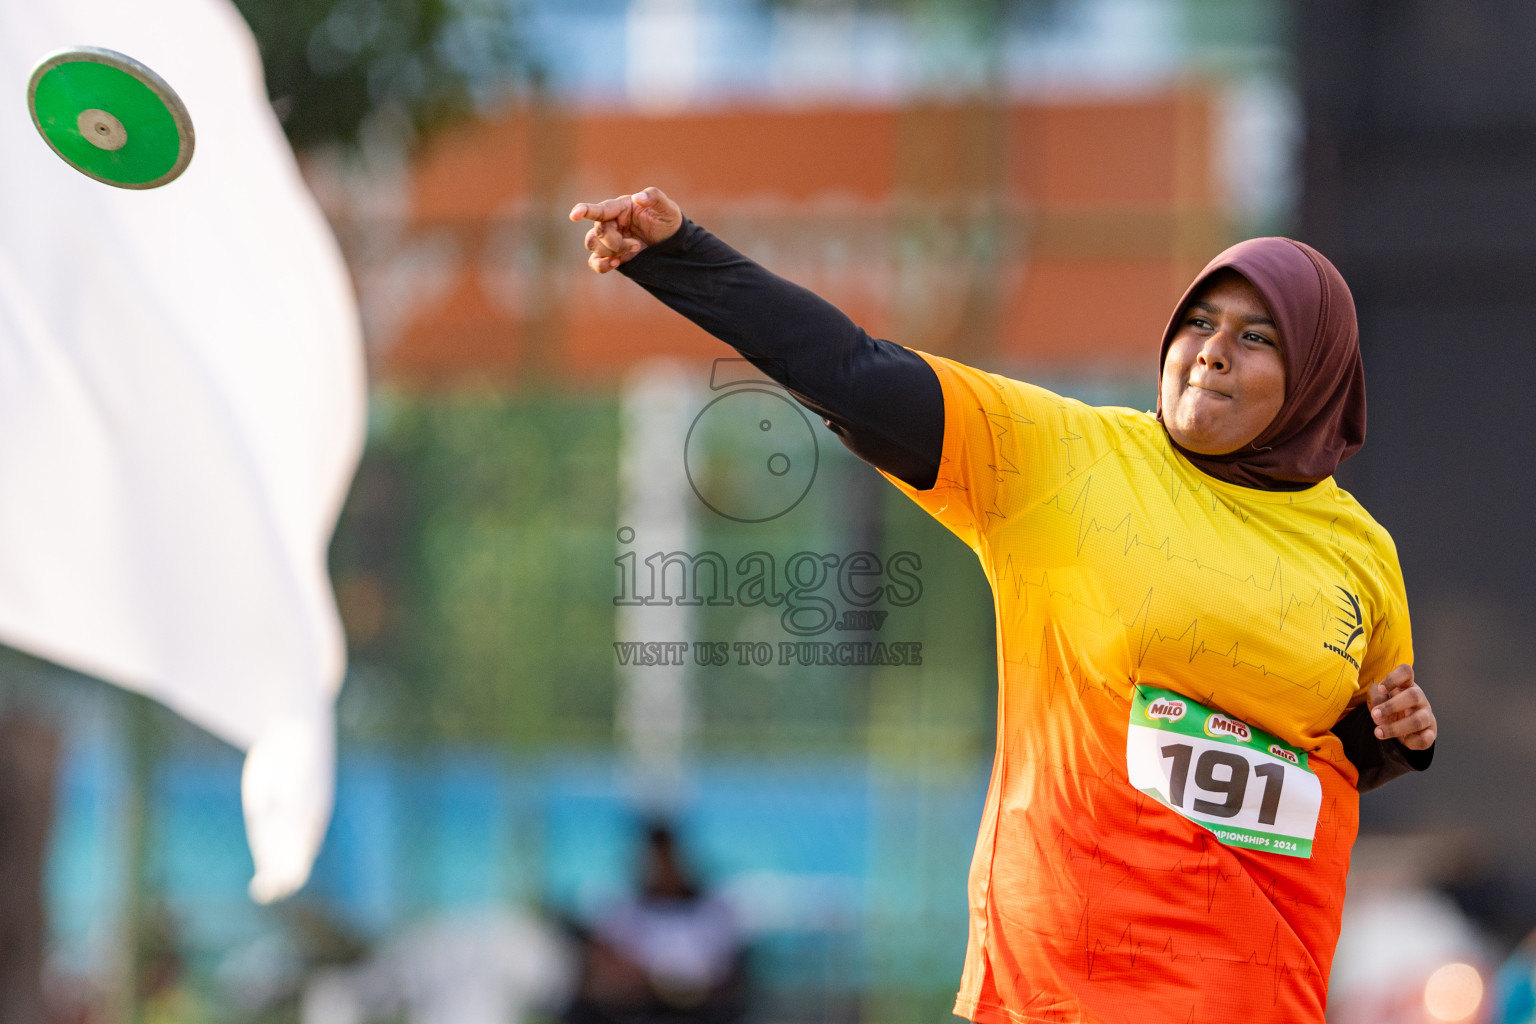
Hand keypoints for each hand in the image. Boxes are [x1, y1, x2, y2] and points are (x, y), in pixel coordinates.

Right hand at [568, 186, 682, 273]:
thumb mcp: (667, 208)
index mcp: (621, 207)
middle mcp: (611, 221)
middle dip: (615, 243)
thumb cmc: (668, 221)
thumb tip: (637, 197)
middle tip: (637, 245)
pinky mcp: (610, 254)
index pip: (600, 209)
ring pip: (593, 245)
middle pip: (597, 233)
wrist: (672, 242)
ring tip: (634, 251)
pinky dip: (602, 265)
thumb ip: (654, 197)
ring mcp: (609, 238)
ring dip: (611, 252)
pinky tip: (616, 263)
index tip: (574, 215)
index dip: (585, 211)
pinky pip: (594, 261)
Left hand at [1366, 664, 1435, 749]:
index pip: (1406, 672)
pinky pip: (1424, 739)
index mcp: (1406, 684)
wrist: (1400, 728)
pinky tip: (1401, 741)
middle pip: (1414, 695)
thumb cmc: (1388, 708)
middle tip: (1374, 715)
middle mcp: (1419, 698)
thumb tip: (1379, 706)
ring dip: (1395, 728)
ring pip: (1418, 720)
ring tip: (1378, 732)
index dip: (1394, 678)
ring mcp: (1427, 715)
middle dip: (1391, 706)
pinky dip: (1411, 741)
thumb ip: (1375, 696)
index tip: (1381, 689)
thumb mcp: (1377, 699)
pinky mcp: (1430, 733)